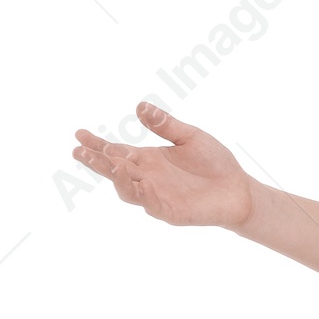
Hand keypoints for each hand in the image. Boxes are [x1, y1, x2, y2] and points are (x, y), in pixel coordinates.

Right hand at [72, 102, 254, 229]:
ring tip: (112, 164)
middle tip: (80, 152)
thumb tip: (140, 106)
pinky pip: (153, 206)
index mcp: (148, 159)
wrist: (239, 188)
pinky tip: (141, 184)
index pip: (116, 151)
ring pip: (128, 191)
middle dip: (98, 162)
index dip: (97, 145)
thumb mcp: (189, 136)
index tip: (79, 134)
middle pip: (115, 171)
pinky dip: (145, 195)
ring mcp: (158, 197)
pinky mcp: (172, 213)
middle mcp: (147, 178)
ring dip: (118, 179)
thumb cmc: (214, 163)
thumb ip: (165, 125)